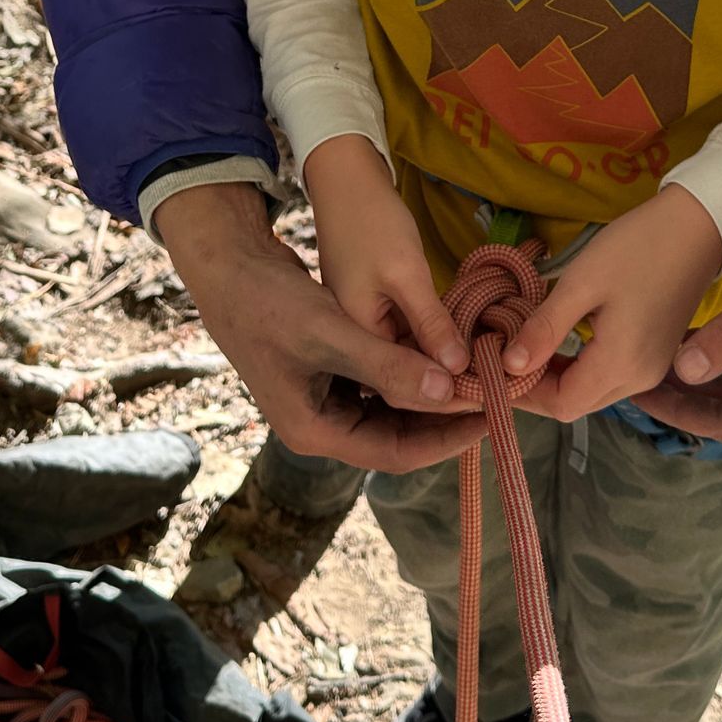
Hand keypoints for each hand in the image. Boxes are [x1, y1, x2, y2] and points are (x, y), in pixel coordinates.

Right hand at [153, 180, 483, 473]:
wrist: (227, 267)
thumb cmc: (270, 303)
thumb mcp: (330, 334)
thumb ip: (387, 366)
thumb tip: (446, 391)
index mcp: (316, 431)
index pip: (397, 454)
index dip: (448, 438)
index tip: (492, 415)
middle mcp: (322, 424)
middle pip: (398, 436)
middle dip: (444, 418)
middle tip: (494, 394)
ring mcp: (325, 399)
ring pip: (392, 409)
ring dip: (431, 394)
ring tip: (476, 374)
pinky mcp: (329, 373)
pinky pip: (381, 384)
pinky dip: (411, 372)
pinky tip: (440, 353)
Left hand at [505, 186, 721, 424]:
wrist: (695, 227)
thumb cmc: (636, 248)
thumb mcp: (581, 284)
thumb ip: (545, 329)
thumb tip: (508, 367)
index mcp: (621, 364)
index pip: (561, 405)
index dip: (523, 393)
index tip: (491, 367)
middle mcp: (640, 379)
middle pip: (576, 404)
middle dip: (535, 387)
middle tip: (499, 356)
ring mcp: (651, 370)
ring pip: (591, 393)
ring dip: (555, 378)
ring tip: (522, 347)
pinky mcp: (655, 356)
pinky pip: (608, 377)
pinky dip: (578, 368)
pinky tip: (556, 342)